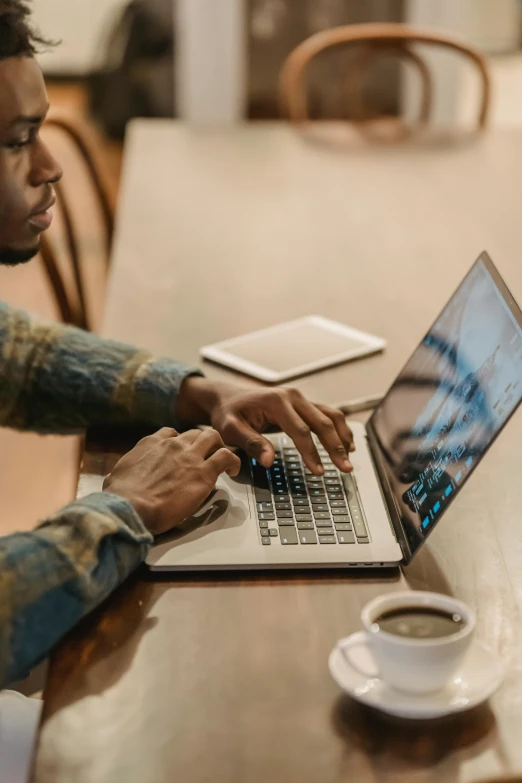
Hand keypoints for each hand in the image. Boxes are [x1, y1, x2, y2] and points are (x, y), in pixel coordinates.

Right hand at [103, 427, 240, 534]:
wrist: (130, 506)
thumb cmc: (121, 496)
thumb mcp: (117, 474)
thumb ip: (126, 470)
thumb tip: (120, 477)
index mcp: (151, 443)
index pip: (171, 433)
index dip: (179, 441)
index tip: (182, 451)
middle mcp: (172, 444)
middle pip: (195, 433)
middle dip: (203, 442)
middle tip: (207, 455)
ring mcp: (190, 456)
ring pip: (213, 437)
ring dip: (220, 446)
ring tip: (223, 460)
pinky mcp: (204, 473)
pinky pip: (226, 457)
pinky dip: (233, 461)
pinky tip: (233, 470)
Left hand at [176, 378, 353, 475]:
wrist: (227, 398)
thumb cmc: (228, 414)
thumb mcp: (231, 430)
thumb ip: (251, 444)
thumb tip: (269, 461)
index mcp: (276, 402)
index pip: (301, 431)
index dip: (312, 453)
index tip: (319, 472)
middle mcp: (292, 396)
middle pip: (322, 422)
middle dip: (336, 447)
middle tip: (345, 468)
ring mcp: (300, 398)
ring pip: (330, 415)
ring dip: (342, 436)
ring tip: (350, 458)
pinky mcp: (303, 403)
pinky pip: (326, 414)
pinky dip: (339, 428)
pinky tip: (346, 443)